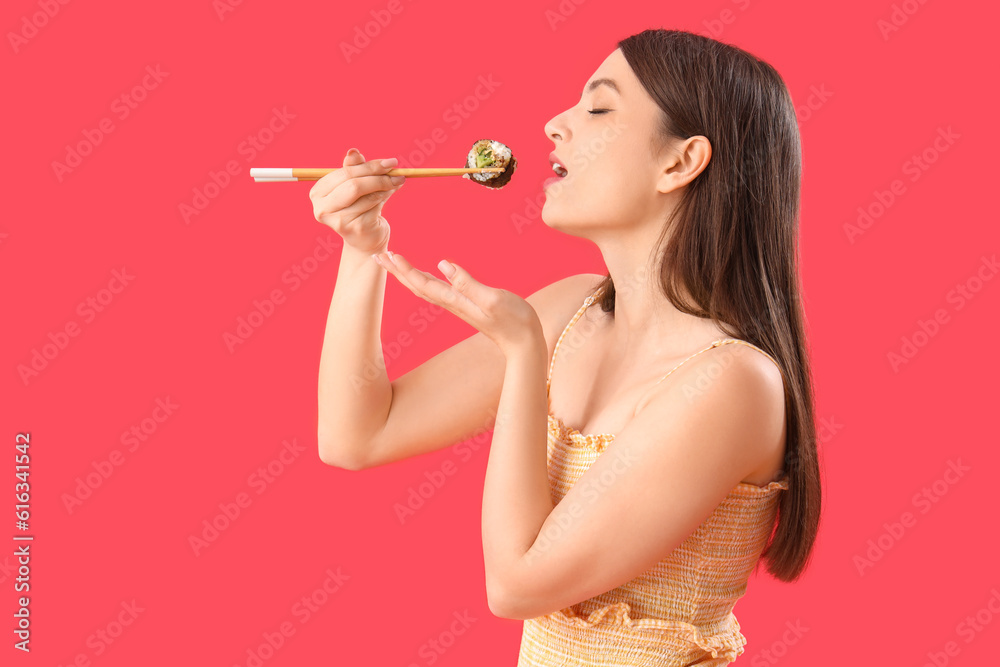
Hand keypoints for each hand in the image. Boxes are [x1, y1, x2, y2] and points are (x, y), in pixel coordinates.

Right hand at [309, 148, 403, 253]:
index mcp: (318, 193)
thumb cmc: (358, 208)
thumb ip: (353, 169)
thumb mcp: (354, 186)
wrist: (364, 240)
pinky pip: (375, 206)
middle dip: (377, 175)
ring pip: (367, 195)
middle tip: (396, 171)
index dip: (368, 166)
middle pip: (353, 184)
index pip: (345, 173)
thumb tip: (353, 152)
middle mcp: (322, 208)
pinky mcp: (355, 228)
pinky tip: (391, 192)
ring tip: (396, 182)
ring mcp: (338, 220)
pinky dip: (385, 196)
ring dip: (385, 186)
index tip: (389, 162)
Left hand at [372, 251, 542, 355]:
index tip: (389, 254)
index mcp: (455, 300)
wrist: (524, 342)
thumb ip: (468, 283)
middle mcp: (452, 303)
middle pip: (416, 285)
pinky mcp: (466, 304)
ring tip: (392, 261)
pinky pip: (437, 289)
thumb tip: (444, 264)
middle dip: (396, 271)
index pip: (423, 283)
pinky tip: (423, 274)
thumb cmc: (514, 320)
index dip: (404, 269)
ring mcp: (458, 304)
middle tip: (377, 256)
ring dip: (406, 274)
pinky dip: (423, 279)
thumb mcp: (493, 299)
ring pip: (424, 287)